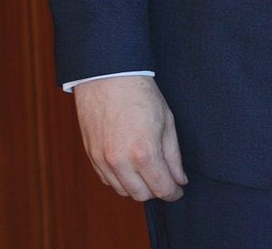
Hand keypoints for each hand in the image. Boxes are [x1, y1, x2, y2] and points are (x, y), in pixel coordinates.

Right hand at [74, 75, 187, 201]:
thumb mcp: (167, 122)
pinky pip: (108, 180)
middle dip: (157, 190)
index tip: (178, 190)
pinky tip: (130, 166)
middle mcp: (120, 162)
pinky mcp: (91, 156)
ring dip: (138, 187)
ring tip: (148, 171)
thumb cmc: (141, 95)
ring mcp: (103, 160)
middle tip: (165, 179)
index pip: (162, 188)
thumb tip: (180, 180)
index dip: (174, 193)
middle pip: (142, 195)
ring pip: (123, 191)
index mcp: (144, 153)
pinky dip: (121, 180)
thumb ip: (173, 156)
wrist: (108, 77)